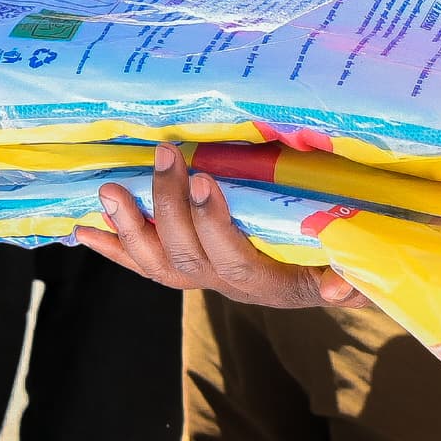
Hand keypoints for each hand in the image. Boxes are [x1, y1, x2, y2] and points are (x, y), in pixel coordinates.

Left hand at [77, 141, 355, 310]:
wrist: (331, 279)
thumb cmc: (347, 262)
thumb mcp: (358, 269)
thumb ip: (353, 275)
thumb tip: (343, 282)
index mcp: (269, 284)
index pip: (234, 259)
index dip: (215, 223)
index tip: (206, 180)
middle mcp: (228, 286)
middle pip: (187, 255)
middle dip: (169, 204)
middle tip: (165, 154)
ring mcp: (202, 277)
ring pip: (157, 262)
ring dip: (129, 226)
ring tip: (109, 190)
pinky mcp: (185, 267)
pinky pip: (142, 262)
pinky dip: (111, 246)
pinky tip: (82, 229)